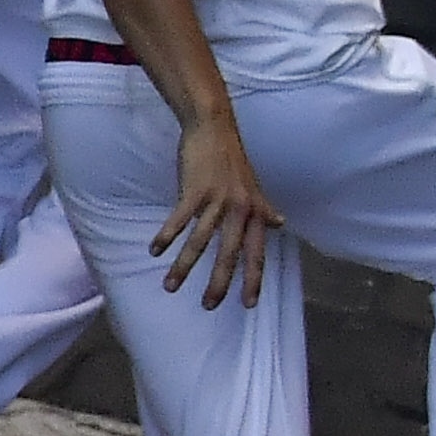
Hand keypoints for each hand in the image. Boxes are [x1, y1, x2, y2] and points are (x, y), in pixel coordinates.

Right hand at [153, 111, 281, 307]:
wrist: (214, 129)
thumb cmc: (232, 162)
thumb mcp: (253, 187)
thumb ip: (264, 209)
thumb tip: (280, 223)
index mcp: (255, 211)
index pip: (257, 252)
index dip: (254, 278)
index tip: (249, 304)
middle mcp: (241, 208)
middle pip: (231, 253)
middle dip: (219, 282)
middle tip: (208, 306)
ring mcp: (219, 199)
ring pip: (200, 241)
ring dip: (183, 266)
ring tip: (170, 286)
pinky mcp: (196, 190)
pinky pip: (179, 219)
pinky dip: (167, 236)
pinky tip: (155, 250)